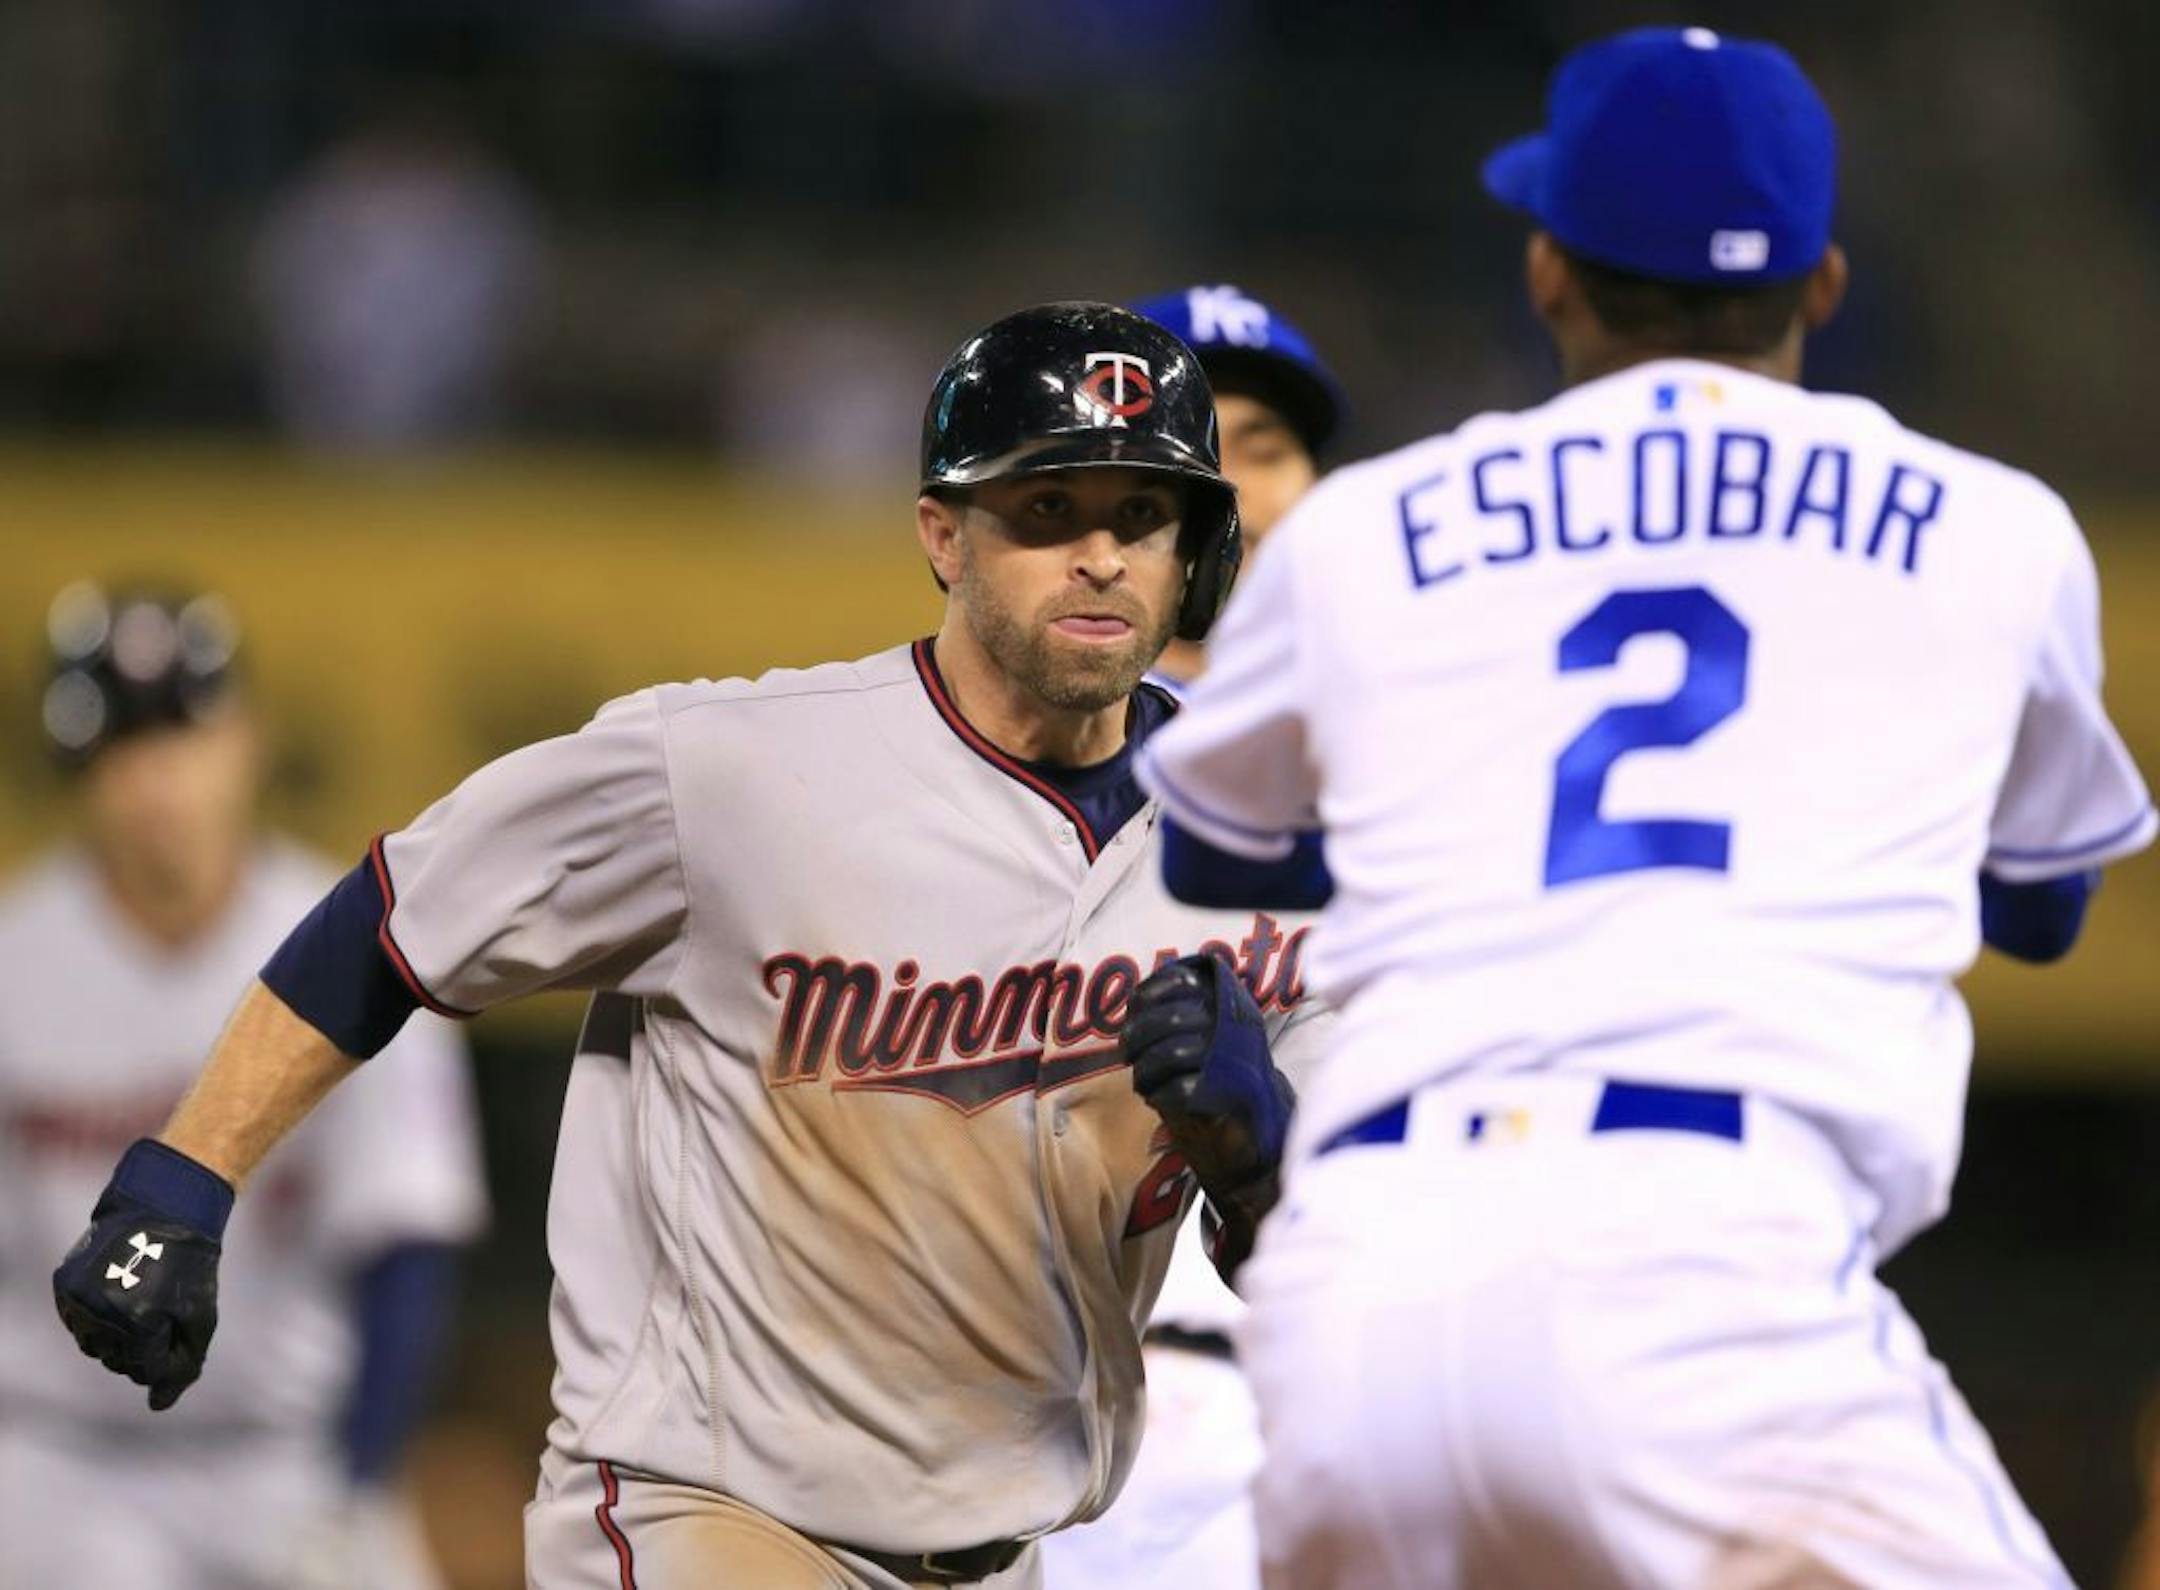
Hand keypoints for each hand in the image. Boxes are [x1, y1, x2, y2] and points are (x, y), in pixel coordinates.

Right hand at [53, 1138, 232, 1410]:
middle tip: (161, 1316)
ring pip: (95, 1347)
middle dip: (144, 1349)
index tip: (176, 1333)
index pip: (146, 1370)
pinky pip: (79, 1325)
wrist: (163, 1208)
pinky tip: (118, 1302)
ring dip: (119, 1339)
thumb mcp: (200, 1317)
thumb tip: (160, 1406)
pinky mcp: (65, 1288)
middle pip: (119, 1362)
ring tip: (140, 1307)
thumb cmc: (190, 1265)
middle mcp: (101, 1315)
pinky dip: (99, 1322)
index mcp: (138, 1322)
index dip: (166, 1357)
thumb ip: (183, 1365)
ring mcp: (78, 1301)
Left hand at [1121, 953, 1294, 1197]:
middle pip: (1171, 1018)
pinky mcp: (1228, 1097)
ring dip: (1146, 1069)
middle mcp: (1234, 1027)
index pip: (1182, 981)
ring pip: (1173, 1053)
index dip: (1149, 994)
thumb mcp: (1199, 1039)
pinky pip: (1181, 1090)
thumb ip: (1176, 1013)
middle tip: (1128, 1053)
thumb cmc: (1214, 1082)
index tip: (1134, 1011)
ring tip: (1143, 1081)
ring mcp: (1233, 1062)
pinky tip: (1157, 1099)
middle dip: (1139, 1036)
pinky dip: (1160, 1095)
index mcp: (1227, 1005)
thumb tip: (1135, 999)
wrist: (1249, 1135)